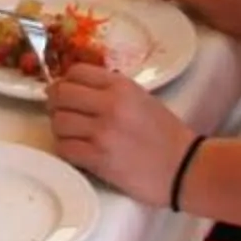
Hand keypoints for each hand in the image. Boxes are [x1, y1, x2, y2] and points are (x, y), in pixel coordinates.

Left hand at [47, 65, 197, 205]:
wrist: (185, 168)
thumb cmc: (166, 135)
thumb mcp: (142, 98)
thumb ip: (111, 90)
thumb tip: (75, 88)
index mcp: (121, 86)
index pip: (76, 72)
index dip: (65, 81)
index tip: (66, 92)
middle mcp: (109, 105)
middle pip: (61, 94)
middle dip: (55, 104)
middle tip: (62, 113)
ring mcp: (102, 132)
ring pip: (58, 122)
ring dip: (60, 129)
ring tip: (72, 135)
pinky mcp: (98, 159)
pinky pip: (64, 148)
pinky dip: (66, 149)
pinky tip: (77, 151)